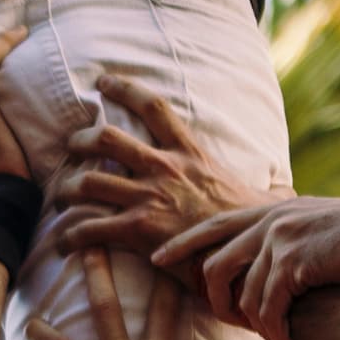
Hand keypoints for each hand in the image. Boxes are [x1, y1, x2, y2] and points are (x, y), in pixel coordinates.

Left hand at [51, 82, 273, 258]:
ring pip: (88, 181)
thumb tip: (280, 191)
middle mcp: (166, 169)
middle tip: (70, 148)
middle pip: (106, 139)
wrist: (253, 257)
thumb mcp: (255, 193)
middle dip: (80, 141)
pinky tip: (63, 244)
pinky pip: (88, 227)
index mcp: (190, 154)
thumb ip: (253, 185)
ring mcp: (150, 198)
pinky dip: (69, 235)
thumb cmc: (254, 230)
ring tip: (59, 197)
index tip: (103, 82)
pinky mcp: (139, 230)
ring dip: (66, 188)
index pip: (155, 107)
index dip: (125, 89)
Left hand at [157, 194, 339, 339]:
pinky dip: (277, 331)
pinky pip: (268, 309)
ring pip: (244, 296)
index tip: (157, 258)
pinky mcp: (292, 262)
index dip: (184, 243)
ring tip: (277, 336)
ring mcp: (280, 240)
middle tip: (229, 321)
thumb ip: (291, 239)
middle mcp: (271, 221)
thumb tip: (272, 269)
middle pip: (215, 266)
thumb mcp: (321, 226)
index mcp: (274, 210)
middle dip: (215, 300)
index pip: (215, 224)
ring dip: (258, 324)